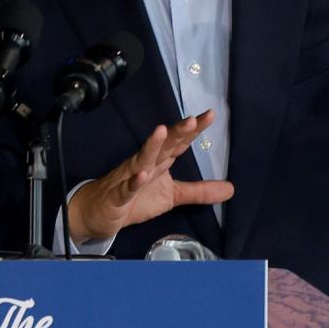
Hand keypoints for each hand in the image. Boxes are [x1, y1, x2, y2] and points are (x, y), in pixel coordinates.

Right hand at [66, 109, 233, 242]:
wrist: (97, 212)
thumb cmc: (134, 198)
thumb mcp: (173, 195)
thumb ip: (199, 191)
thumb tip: (230, 189)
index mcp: (160, 162)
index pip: (179, 142)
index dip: (194, 130)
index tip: (210, 114)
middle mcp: (146, 164)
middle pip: (163, 144)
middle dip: (177, 131)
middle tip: (192, 119)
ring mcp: (130, 178)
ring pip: (142, 159)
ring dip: (152, 145)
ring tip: (161, 131)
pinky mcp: (118, 196)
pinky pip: (126, 187)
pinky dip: (134, 181)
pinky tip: (142, 174)